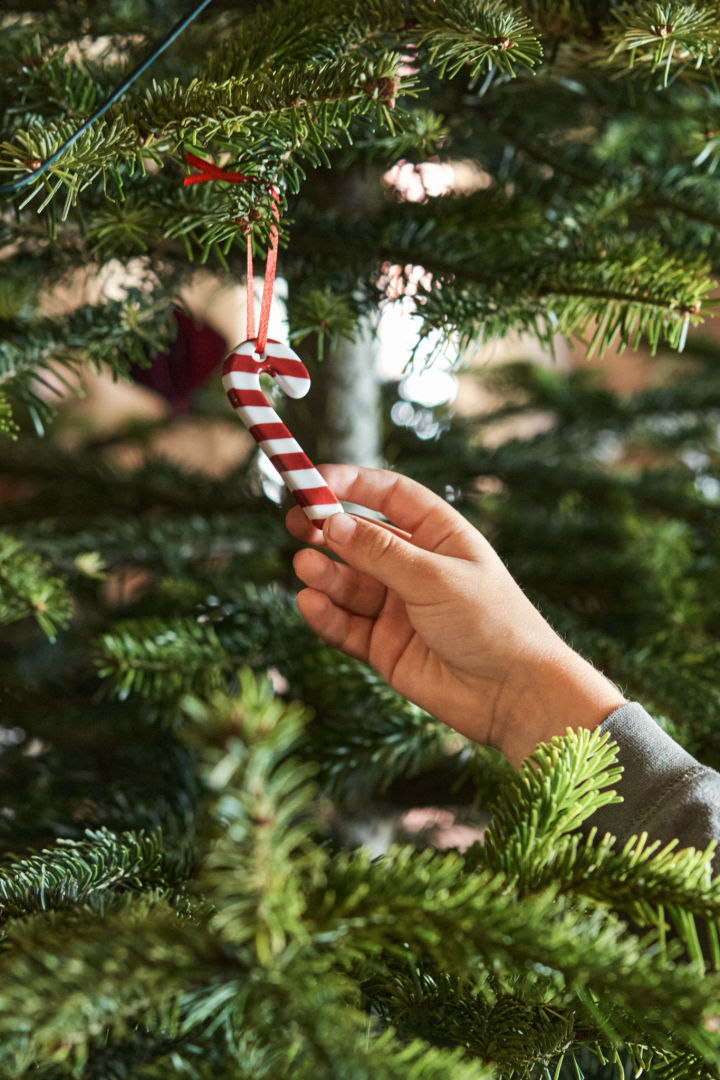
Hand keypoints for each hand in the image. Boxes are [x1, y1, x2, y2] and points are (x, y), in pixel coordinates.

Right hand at [286, 465, 625, 767]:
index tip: (313, 478)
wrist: (514, 694)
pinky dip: (326, 614)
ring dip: (325, 573)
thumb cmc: (492, 622)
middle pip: (360, 538)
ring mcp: (397, 608)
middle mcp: (415, 567)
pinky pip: (346, 625)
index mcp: (439, 536)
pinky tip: (310, 603)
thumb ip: (380, 553)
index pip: (390, 496)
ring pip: (348, 583)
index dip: (352, 483)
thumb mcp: (435, 577)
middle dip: (327, 530)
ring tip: (307, 567)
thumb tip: (333, 522)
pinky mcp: (384, 646)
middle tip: (295, 522)